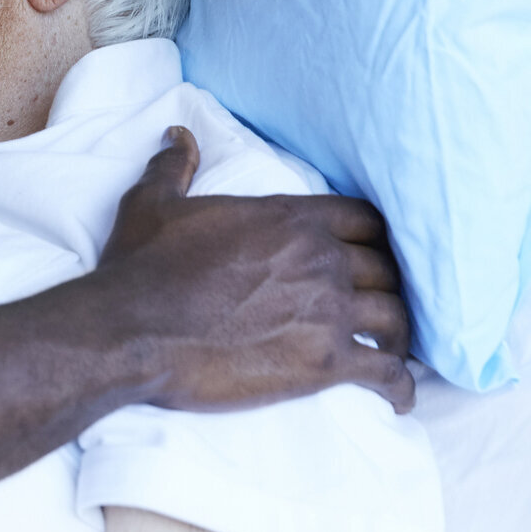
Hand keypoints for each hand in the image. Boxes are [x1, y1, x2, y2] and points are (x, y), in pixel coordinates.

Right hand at [97, 127, 413, 413]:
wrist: (130, 330)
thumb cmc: (141, 267)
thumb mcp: (152, 203)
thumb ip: (176, 165)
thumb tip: (180, 134)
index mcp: (288, 219)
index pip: (365, 219)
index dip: (375, 239)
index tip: (374, 256)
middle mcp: (320, 259)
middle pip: (386, 268)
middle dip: (387, 287)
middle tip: (382, 306)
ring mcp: (327, 311)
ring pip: (396, 317)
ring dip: (399, 334)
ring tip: (392, 349)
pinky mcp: (325, 363)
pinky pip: (387, 373)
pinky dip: (400, 387)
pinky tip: (399, 397)